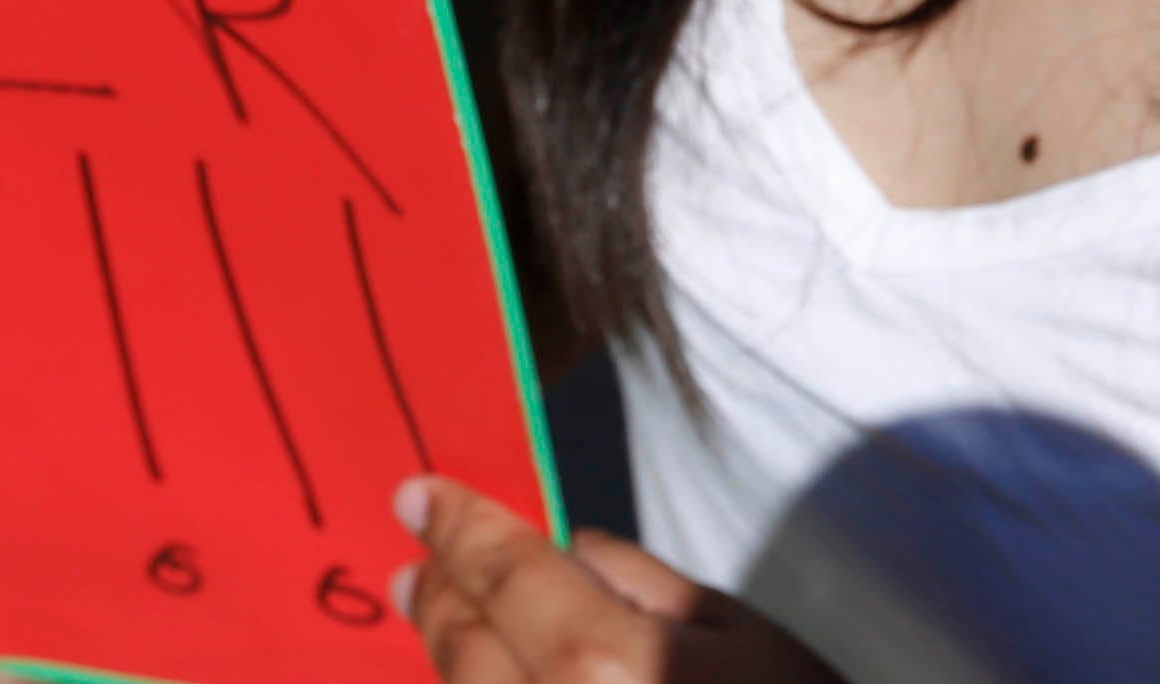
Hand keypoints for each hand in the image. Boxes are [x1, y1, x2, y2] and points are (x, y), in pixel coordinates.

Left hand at [396, 477, 841, 683]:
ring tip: (442, 617)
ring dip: (453, 659)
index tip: (418, 494)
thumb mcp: (742, 632)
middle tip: (418, 563)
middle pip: (467, 648)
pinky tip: (491, 680)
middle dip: (440, 597)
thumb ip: (641, 581)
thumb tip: (569, 552)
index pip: (506, 573)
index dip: (458, 527)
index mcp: (603, 665)